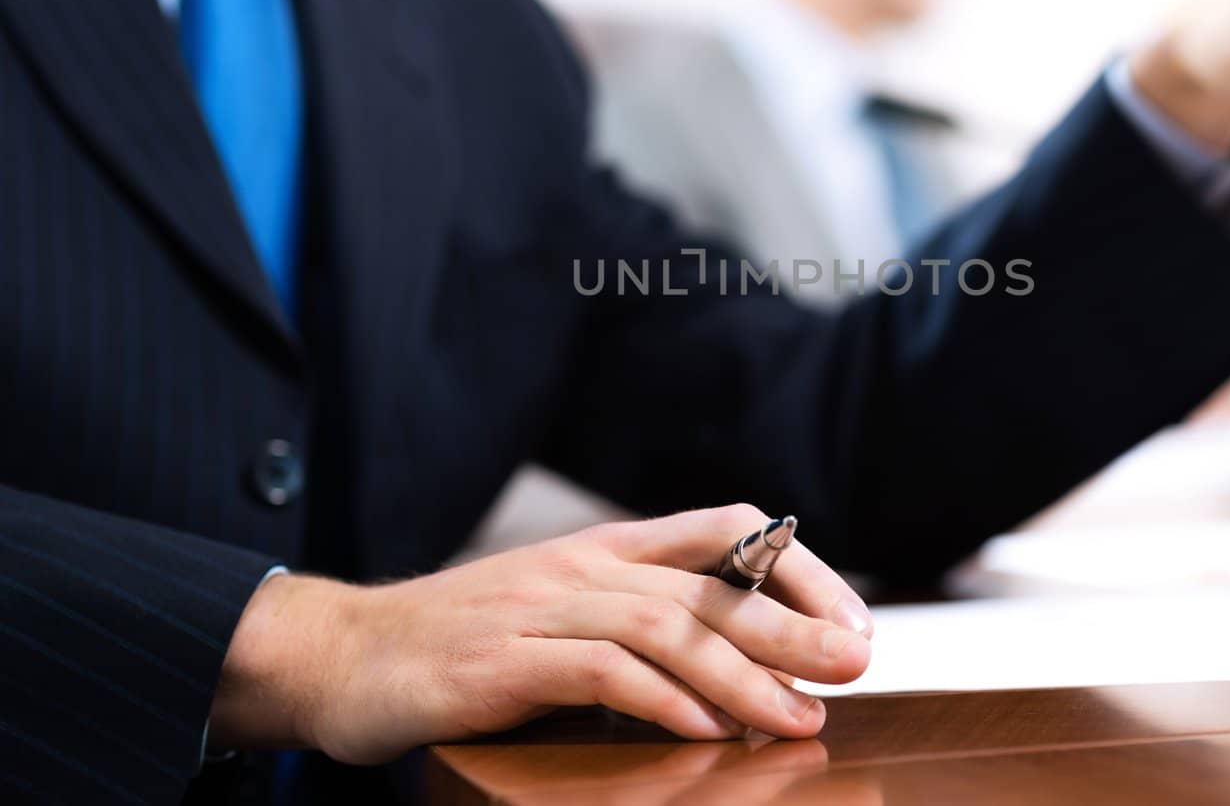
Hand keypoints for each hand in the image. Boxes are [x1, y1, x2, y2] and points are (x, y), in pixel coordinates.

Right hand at [207, 505, 873, 763]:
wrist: (342, 653)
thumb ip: (641, 629)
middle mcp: (585, 566)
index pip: (726, 532)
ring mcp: (542, 608)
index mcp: (607, 550)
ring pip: (666, 627)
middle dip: (794, 624)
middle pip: (711, 584)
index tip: (849, 621)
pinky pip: (598, 671)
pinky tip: (706, 728)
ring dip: (743, 673)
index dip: (798, 568)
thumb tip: (742, 672)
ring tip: (799, 717)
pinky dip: (661, 699)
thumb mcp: (565, 617)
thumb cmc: (465, 642)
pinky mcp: (502, 660)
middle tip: (857, 662)